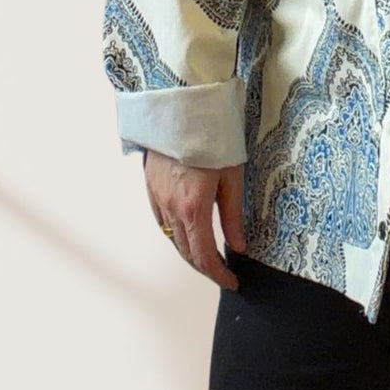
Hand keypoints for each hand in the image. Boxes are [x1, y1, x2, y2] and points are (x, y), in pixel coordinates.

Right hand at [143, 149, 245, 290]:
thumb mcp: (232, 176)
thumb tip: (238, 245)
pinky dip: (176, 232)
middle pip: (187, 251)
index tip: (231, 281)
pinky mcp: (151, 186)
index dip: (218, 274)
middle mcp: (172, 208)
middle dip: (205, 266)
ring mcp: (158, 198)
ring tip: (209, 254)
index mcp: (194, 208)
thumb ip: (233, 215)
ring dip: (190, 250)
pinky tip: (188, 230)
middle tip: (223, 271)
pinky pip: (162, 220)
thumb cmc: (212, 137)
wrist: (182, 108)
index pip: (205, 255)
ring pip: (172, 237)